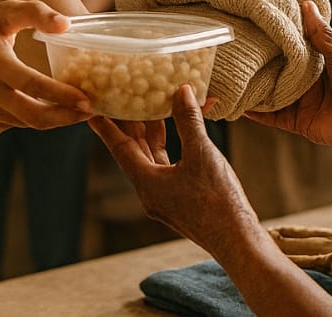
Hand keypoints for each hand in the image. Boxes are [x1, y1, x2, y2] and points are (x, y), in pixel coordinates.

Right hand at [0, 0, 91, 132]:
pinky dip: (37, 117)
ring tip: (80, 108)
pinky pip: (19, 123)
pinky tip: (50, 106)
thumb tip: (66, 25)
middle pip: (36, 116)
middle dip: (68, 117)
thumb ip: (35, 13)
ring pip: (30, 123)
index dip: (62, 95)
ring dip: (57, 119)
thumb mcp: (2, 12)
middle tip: (92, 110)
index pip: (33, 86)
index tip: (87, 100)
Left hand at [90, 85, 259, 256]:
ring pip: (153, 159)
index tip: (93, 110)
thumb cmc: (217, 199)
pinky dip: (172, 147)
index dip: (107, 126)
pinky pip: (169, 167)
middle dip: (132, 124)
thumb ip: (189, 120)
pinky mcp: (181, 201)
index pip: (120, 148)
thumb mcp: (201, 153)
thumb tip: (181, 91)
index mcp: (146, 183)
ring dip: (154, 134)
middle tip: (125, 99)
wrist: (237, 239)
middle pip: (135, 152)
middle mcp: (150, 192)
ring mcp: (166, 198)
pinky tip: (181, 132)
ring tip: (153, 107)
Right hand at [246, 1, 331, 154]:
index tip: (255, 22)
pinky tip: (237, 104)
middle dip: (259, 60)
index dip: (277, 36)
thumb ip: (321, 33)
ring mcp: (300, 100)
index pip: (293, 45)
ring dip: (253, 85)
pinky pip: (271, 116)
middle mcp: (308, 79)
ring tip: (228, 75)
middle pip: (278, 68)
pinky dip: (255, 112)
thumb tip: (305, 4)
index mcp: (321, 59)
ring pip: (270, 91)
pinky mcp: (296, 121)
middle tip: (233, 46)